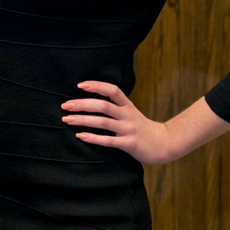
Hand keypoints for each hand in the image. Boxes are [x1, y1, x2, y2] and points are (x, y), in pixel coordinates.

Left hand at [61, 81, 175, 164]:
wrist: (164, 144)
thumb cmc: (141, 127)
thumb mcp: (130, 112)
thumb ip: (114, 106)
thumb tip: (88, 99)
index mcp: (127, 105)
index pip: (113, 90)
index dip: (97, 85)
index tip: (79, 85)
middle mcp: (128, 115)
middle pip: (103, 106)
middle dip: (82, 104)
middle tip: (65, 106)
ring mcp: (129, 129)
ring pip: (103, 122)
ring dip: (83, 120)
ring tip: (67, 119)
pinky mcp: (129, 144)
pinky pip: (108, 141)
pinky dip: (93, 138)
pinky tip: (80, 136)